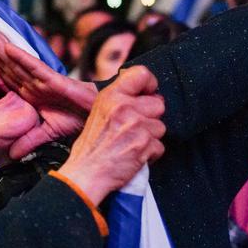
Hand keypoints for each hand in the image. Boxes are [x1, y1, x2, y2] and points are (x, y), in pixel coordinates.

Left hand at [0, 29, 97, 158]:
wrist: (98, 116)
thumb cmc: (75, 118)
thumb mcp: (47, 133)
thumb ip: (28, 140)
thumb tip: (11, 154)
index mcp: (28, 93)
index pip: (4, 76)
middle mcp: (32, 83)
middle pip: (6, 65)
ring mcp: (42, 80)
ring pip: (16, 62)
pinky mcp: (55, 80)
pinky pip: (35, 68)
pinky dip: (21, 58)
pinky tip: (8, 48)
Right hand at [59, 66, 165, 204]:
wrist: (86, 173)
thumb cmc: (92, 146)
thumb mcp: (99, 111)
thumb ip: (119, 99)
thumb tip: (145, 91)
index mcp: (111, 96)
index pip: (142, 74)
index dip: (150, 85)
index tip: (148, 94)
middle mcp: (123, 107)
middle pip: (158, 104)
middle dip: (150, 118)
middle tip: (133, 128)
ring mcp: (135, 126)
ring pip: (161, 127)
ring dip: (150, 137)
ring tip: (131, 143)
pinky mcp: (144, 144)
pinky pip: (160, 146)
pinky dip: (150, 153)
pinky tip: (134, 155)